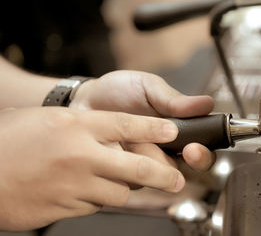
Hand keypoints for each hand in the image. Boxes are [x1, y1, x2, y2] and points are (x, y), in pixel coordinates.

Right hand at [0, 107, 183, 230]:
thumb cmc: (8, 142)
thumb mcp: (47, 120)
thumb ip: (80, 126)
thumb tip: (109, 133)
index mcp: (75, 126)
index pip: (127, 124)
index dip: (155, 128)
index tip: (173, 131)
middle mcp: (80, 155)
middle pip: (137, 167)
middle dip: (163, 175)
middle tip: (176, 179)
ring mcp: (74, 185)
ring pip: (120, 192)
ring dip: (123, 187)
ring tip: (113, 180)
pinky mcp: (66, 208)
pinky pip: (96, 205)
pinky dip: (97, 198)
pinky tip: (82, 190)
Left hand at [69, 70, 215, 169]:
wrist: (84, 99)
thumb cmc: (120, 91)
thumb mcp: (148, 87)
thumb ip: (174, 99)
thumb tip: (207, 104)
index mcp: (178, 129)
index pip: (202, 148)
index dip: (203, 154)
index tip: (194, 148)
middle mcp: (164, 150)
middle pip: (184, 170)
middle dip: (180, 164)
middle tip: (178, 152)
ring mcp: (143, 163)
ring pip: (156, 176)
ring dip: (146, 158)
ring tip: (129, 139)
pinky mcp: (122, 173)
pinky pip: (130, 179)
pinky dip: (123, 164)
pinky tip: (114, 147)